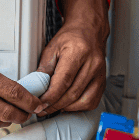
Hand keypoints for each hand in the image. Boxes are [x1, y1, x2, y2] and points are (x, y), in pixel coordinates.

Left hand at [36, 0, 108, 114]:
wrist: (88, 31)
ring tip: (53, 106)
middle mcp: (92, 63)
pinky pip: (92, 101)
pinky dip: (78, 107)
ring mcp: (100, 73)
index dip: (50, 97)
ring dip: (66, 107)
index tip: (39, 104)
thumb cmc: (70, 38)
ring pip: (83, 101)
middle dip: (55, 105)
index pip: (63, 81)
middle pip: (72, 93)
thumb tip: (36, 88)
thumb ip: (44, 69)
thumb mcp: (52, 48)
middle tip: (42, 108)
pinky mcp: (103, 81)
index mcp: (78, 52)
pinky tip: (67, 104)